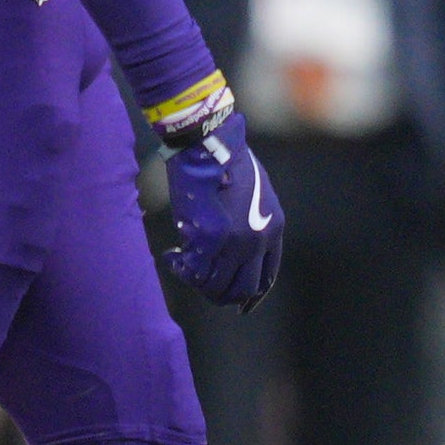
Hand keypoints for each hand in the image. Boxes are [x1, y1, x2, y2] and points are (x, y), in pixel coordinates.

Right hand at [163, 109, 284, 308]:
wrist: (209, 145)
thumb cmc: (222, 162)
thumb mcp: (249, 191)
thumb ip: (247, 218)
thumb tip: (227, 240)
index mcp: (272, 227)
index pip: (266, 276)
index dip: (249, 293)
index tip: (233, 299)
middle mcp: (260, 240)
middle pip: (244, 288)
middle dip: (220, 292)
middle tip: (199, 282)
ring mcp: (238, 242)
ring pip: (218, 285)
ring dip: (198, 282)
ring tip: (181, 265)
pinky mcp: (213, 239)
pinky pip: (196, 271)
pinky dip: (182, 269)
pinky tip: (172, 256)